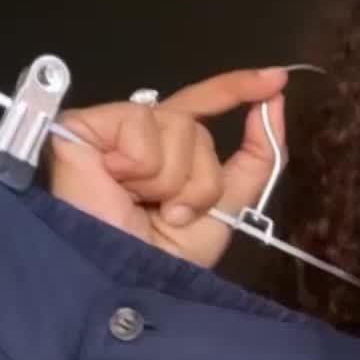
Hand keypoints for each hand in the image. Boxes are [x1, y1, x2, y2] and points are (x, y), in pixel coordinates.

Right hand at [47, 64, 288, 264]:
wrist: (125, 279)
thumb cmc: (166, 259)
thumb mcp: (226, 209)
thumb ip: (255, 158)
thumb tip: (276, 101)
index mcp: (167, 154)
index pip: (203, 107)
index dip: (236, 89)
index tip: (276, 79)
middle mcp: (140, 138)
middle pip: (195, 126)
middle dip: (199, 178)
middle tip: (172, 215)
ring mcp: (111, 131)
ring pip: (176, 124)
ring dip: (171, 178)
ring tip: (142, 204)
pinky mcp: (83, 125)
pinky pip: (140, 122)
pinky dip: (142, 164)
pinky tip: (118, 184)